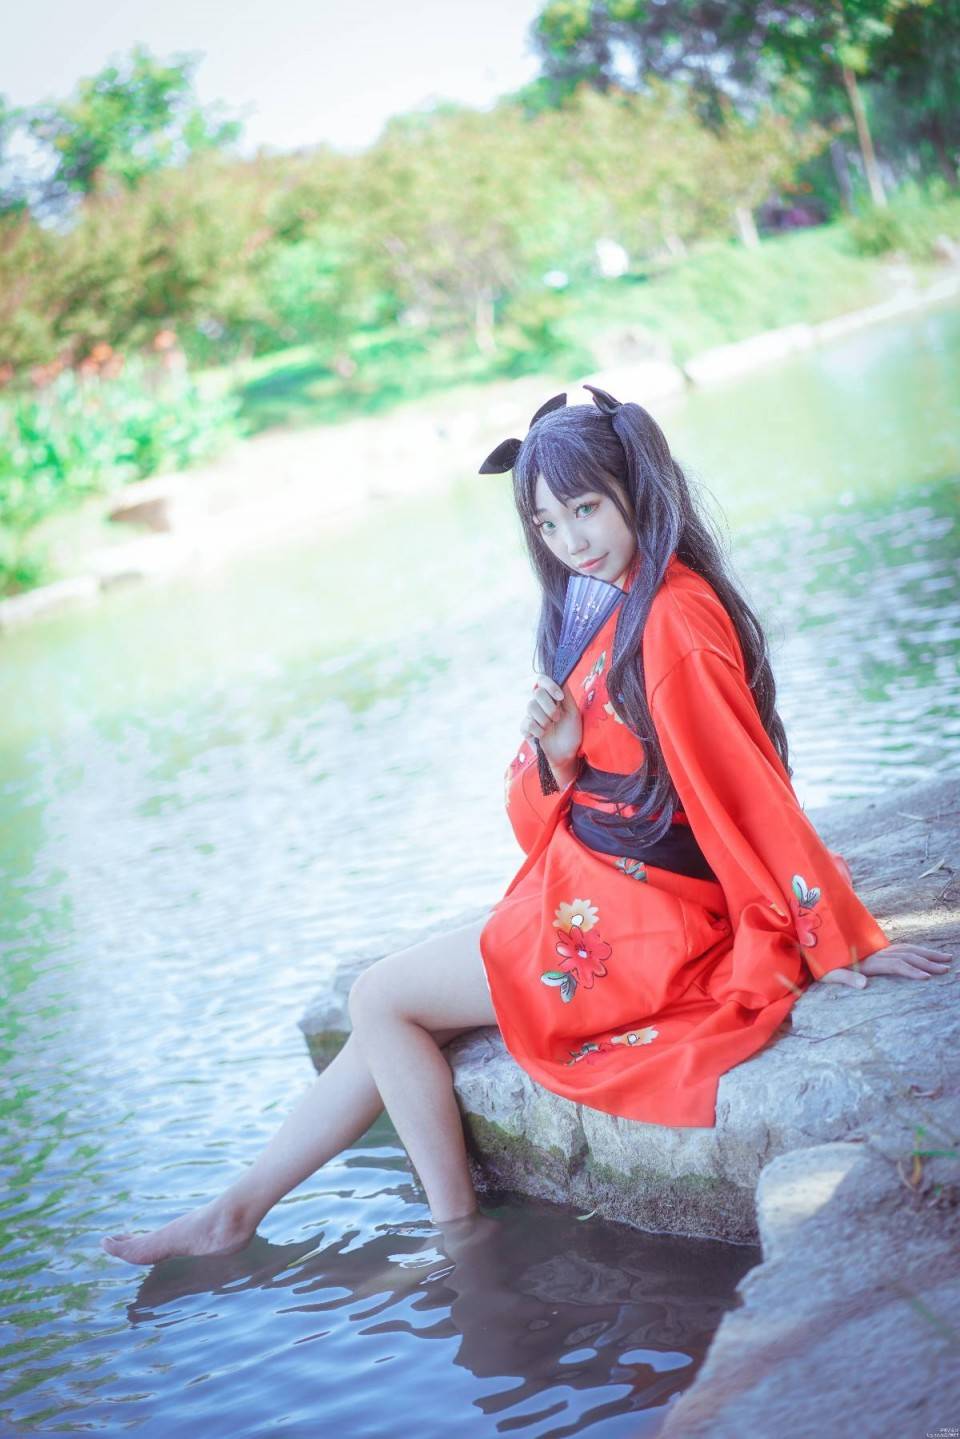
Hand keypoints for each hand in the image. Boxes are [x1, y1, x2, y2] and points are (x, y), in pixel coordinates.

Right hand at [523, 674, 581, 775]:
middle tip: (557, 718)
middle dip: (550, 707)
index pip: (542, 680)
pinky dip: (538, 729)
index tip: (560, 697)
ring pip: (531, 706)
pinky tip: (543, 735)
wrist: (567, 754)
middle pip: (536, 692)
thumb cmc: (571, 733)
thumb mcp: (573, 712)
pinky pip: (527, 723)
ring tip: (551, 727)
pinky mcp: (525, 729)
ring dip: (545, 719)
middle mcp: (540, 704)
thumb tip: (561, 678)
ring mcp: (531, 716)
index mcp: (551, 697)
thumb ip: (566, 695)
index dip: (549, 685)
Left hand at [818, 941, 952, 988]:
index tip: (927, 977)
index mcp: (867, 960)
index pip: (895, 964)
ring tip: (946, 959)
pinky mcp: (879, 951)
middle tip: (947, 967)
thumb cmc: (822, 965)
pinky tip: (927, 956)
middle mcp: (876, 953)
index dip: (911, 970)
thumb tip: (864, 984)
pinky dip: (918, 951)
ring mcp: (878, 951)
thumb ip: (846, 978)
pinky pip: (903, 949)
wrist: (815, 945)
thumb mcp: (829, 973)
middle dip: (928, 961)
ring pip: (908, 949)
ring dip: (927, 954)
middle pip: (907, 955)